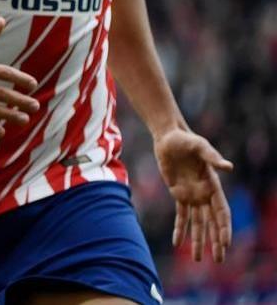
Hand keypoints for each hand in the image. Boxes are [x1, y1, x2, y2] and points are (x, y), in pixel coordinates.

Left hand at [155, 129, 232, 262]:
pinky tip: (177, 243)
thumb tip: (228, 167)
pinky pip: (180, 215)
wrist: (169, 138)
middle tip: (219, 259)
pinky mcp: (178, 193)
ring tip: (198, 258)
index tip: (225, 243)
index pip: (221, 212)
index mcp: (213, 185)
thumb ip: (212, 157)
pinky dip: (179, 229)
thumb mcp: (200, 146)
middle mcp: (205, 193)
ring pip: (196, 222)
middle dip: (215, 241)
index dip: (223, 228)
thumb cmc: (186, 140)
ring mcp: (192, 195)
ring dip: (198, 240)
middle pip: (211, 222)